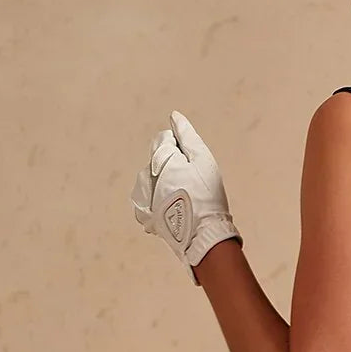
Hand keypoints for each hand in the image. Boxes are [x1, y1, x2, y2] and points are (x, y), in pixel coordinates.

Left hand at [131, 109, 241, 284]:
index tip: (194, 164)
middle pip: (158, 160)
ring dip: (164, 183)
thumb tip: (174, 117)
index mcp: (160, 159)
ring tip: (184, 197)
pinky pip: (145, 200)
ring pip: (151, 179)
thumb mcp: (204, 160)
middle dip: (173, 166)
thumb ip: (187, 136)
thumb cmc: (208, 195)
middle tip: (193, 183)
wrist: (204, 234)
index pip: (165, 140)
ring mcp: (143, 196)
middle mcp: (146, 175)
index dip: (182, 148)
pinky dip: (156, 201)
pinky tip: (171, 208)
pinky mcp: (145, 215)